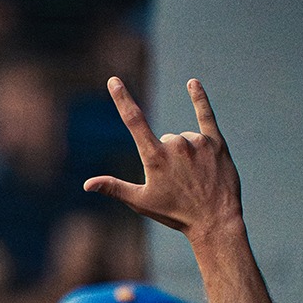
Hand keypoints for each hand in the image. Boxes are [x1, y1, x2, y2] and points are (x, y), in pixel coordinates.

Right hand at [87, 77, 243, 241]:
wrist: (214, 221)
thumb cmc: (175, 214)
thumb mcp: (141, 202)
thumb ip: (114, 187)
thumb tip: (87, 184)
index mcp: (154, 157)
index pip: (133, 120)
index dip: (122, 98)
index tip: (114, 81)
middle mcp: (176, 145)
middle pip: (165, 139)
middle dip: (167, 156)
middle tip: (179, 181)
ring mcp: (197, 142)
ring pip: (184, 138)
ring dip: (185, 153)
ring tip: (195, 177)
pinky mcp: (216, 142)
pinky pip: (205, 115)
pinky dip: (199, 99)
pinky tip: (192, 83)